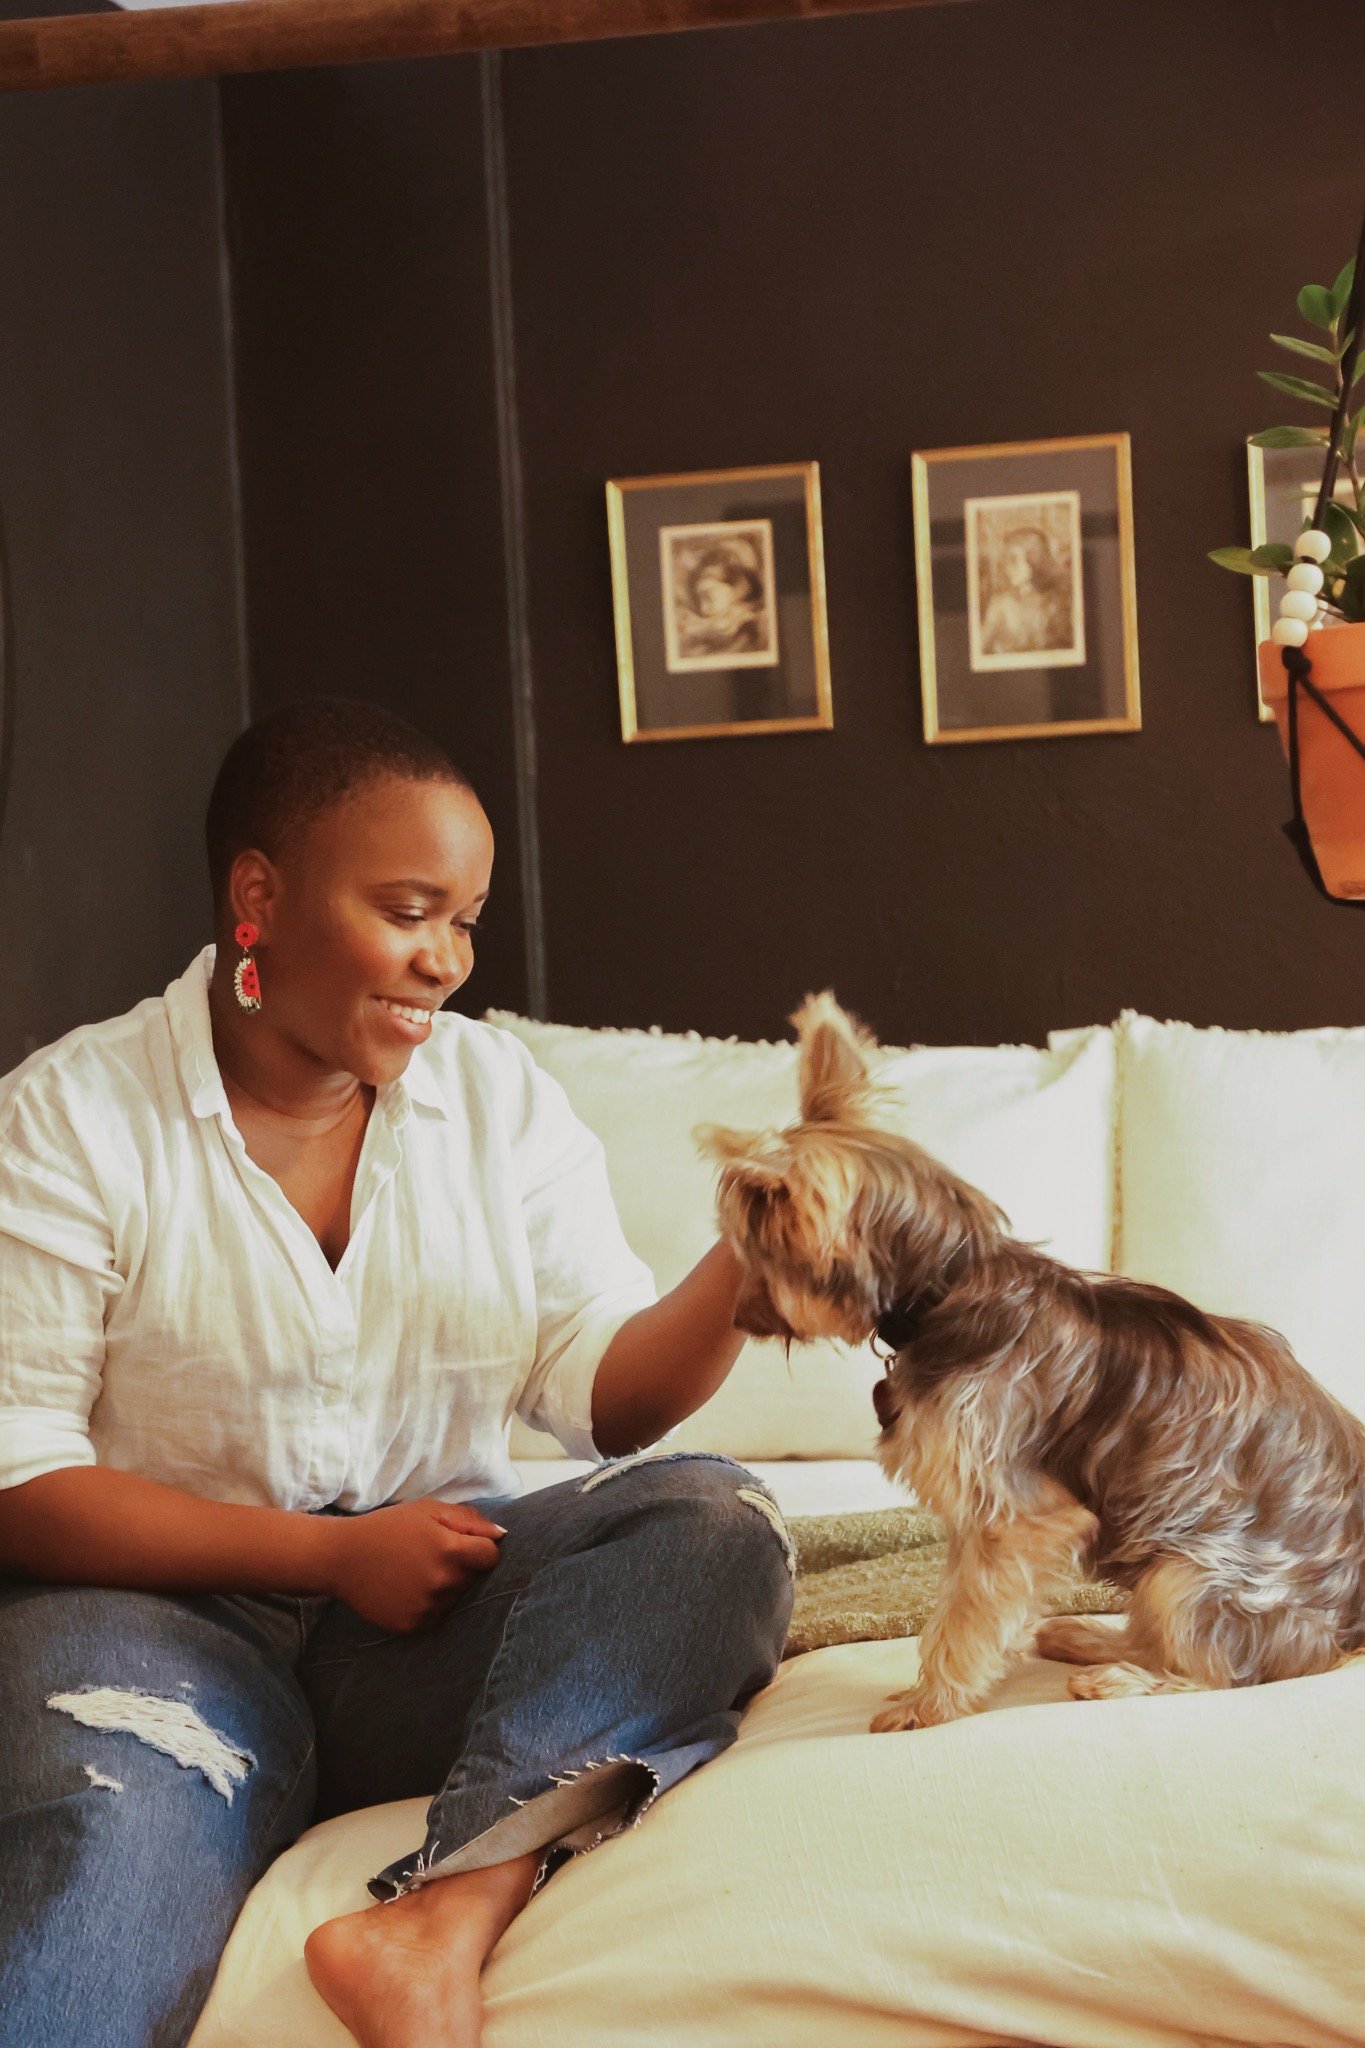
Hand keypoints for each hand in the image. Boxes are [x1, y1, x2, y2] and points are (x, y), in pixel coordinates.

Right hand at [321, 1499, 506, 1632]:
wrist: (342, 1558)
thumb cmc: (388, 1527)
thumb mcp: (428, 1510)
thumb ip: (469, 1520)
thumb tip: (501, 1536)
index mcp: (450, 1550)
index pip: (491, 1557)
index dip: (481, 1549)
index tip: (465, 1545)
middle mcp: (443, 1582)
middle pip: (474, 1579)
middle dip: (463, 1567)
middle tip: (433, 1556)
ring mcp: (428, 1607)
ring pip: (456, 1599)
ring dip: (446, 1588)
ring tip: (418, 1572)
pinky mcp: (414, 1626)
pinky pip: (437, 1616)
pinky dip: (429, 1605)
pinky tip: (408, 1589)